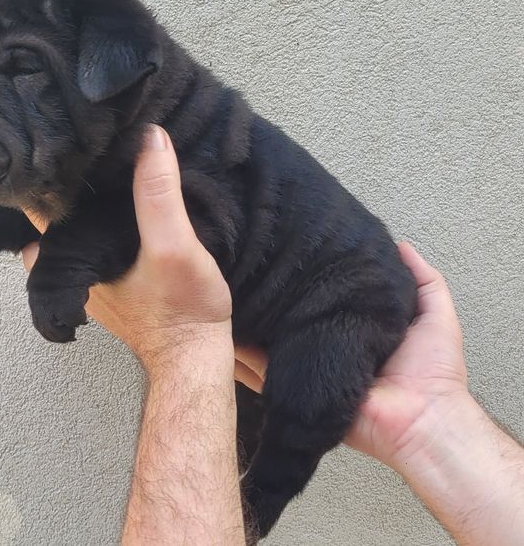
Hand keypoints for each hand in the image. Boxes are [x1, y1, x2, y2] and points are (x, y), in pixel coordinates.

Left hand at [22, 125, 232, 368]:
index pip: (37, 210)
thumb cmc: (181, 309)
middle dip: (58, 187)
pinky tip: (121, 208)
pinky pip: (94, 246)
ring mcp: (92, 279)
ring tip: (97, 170)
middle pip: (49, 220)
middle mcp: (75, 268)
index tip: (55, 144)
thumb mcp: (173, 245)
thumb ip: (159, 195)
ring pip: (71, 234)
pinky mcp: (114, 285)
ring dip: (79, 206)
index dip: (42, 178)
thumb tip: (150, 137)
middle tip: (76, 148)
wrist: (196, 359)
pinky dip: (99, 225)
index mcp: (75, 257)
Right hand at [235, 242, 469, 469]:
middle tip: (256, 269)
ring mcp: (310, 368)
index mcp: (355, 329)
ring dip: (253, 324)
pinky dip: (244, 355)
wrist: (420, 419)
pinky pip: (264, 370)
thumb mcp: (436, 316)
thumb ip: (424, 281)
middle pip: (295, 319)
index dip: (312, 280)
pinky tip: (227, 332)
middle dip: (278, 299)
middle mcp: (328, 346)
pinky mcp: (297, 387)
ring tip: (230, 294)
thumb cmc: (432, 371)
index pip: (325, 300)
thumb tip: (400, 243)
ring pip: (273, 342)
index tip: (295, 254)